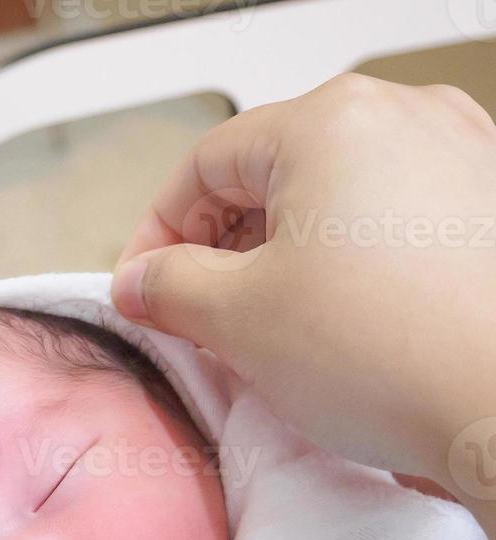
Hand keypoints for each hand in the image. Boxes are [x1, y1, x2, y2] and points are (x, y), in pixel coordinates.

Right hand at [112, 74, 495, 520]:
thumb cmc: (400, 354)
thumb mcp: (238, 319)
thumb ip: (168, 287)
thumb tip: (142, 281)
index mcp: (331, 123)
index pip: (204, 164)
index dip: (155, 233)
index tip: (144, 288)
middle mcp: (403, 120)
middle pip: (270, 176)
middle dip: (220, 250)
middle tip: (198, 318)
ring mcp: (460, 159)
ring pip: (332, 201)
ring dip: (283, 262)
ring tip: (273, 332)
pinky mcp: (490, 211)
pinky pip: (391, 225)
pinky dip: (349, 269)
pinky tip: (341, 330)